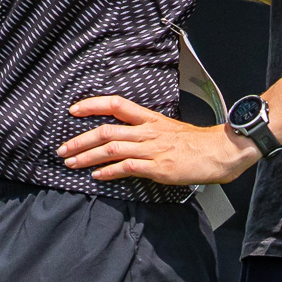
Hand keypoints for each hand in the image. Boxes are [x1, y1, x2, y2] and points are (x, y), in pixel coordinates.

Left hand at [59, 96, 259, 185]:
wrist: (219, 151)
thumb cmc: (196, 143)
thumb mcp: (168, 129)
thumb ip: (146, 132)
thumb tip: (126, 139)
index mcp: (150, 118)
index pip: (116, 105)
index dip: (92, 105)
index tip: (73, 110)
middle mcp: (147, 131)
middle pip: (106, 130)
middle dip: (80, 140)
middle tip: (62, 148)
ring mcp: (152, 149)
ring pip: (111, 149)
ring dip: (87, 156)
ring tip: (71, 162)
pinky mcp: (157, 168)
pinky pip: (127, 168)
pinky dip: (109, 172)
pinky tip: (97, 176)